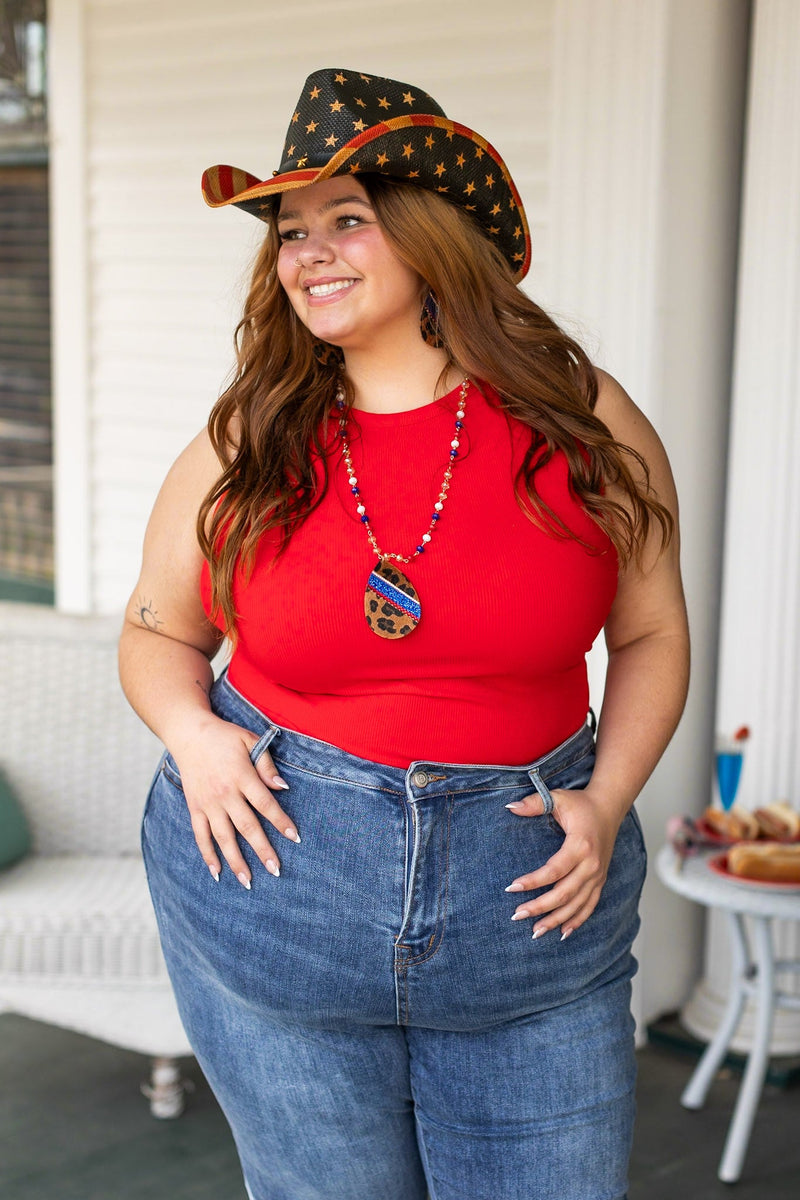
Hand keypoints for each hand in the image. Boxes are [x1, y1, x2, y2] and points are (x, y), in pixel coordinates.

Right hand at [169, 714, 298, 887]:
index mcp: (242, 776)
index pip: (265, 803)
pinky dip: (208, 855)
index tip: (295, 837)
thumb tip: (282, 787)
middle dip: (262, 850)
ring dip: (236, 861)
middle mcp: (225, 793)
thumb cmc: (225, 737)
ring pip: (223, 837)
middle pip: (247, 826)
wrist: (189, 734)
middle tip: (276, 871)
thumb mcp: (250, 740)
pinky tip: (216, 873)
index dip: (281, 821)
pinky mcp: (194, 808)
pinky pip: (201, 836)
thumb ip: (266, 764)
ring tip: (248, 881)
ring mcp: (208, 803)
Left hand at [504, 787, 623, 938]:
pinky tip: (563, 932)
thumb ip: (534, 803)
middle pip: (564, 893)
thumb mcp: (557, 798)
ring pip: (577, 905)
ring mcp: (598, 875)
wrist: (609, 808)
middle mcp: (592, 864)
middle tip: (517, 915)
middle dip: (540, 907)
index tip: (511, 887)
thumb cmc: (581, 804)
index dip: (533, 881)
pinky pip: (590, 905)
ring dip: (555, 919)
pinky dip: (577, 920)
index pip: (554, 870)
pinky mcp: (600, 880)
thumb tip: (510, 807)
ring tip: (535, 931)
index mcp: (580, 845)